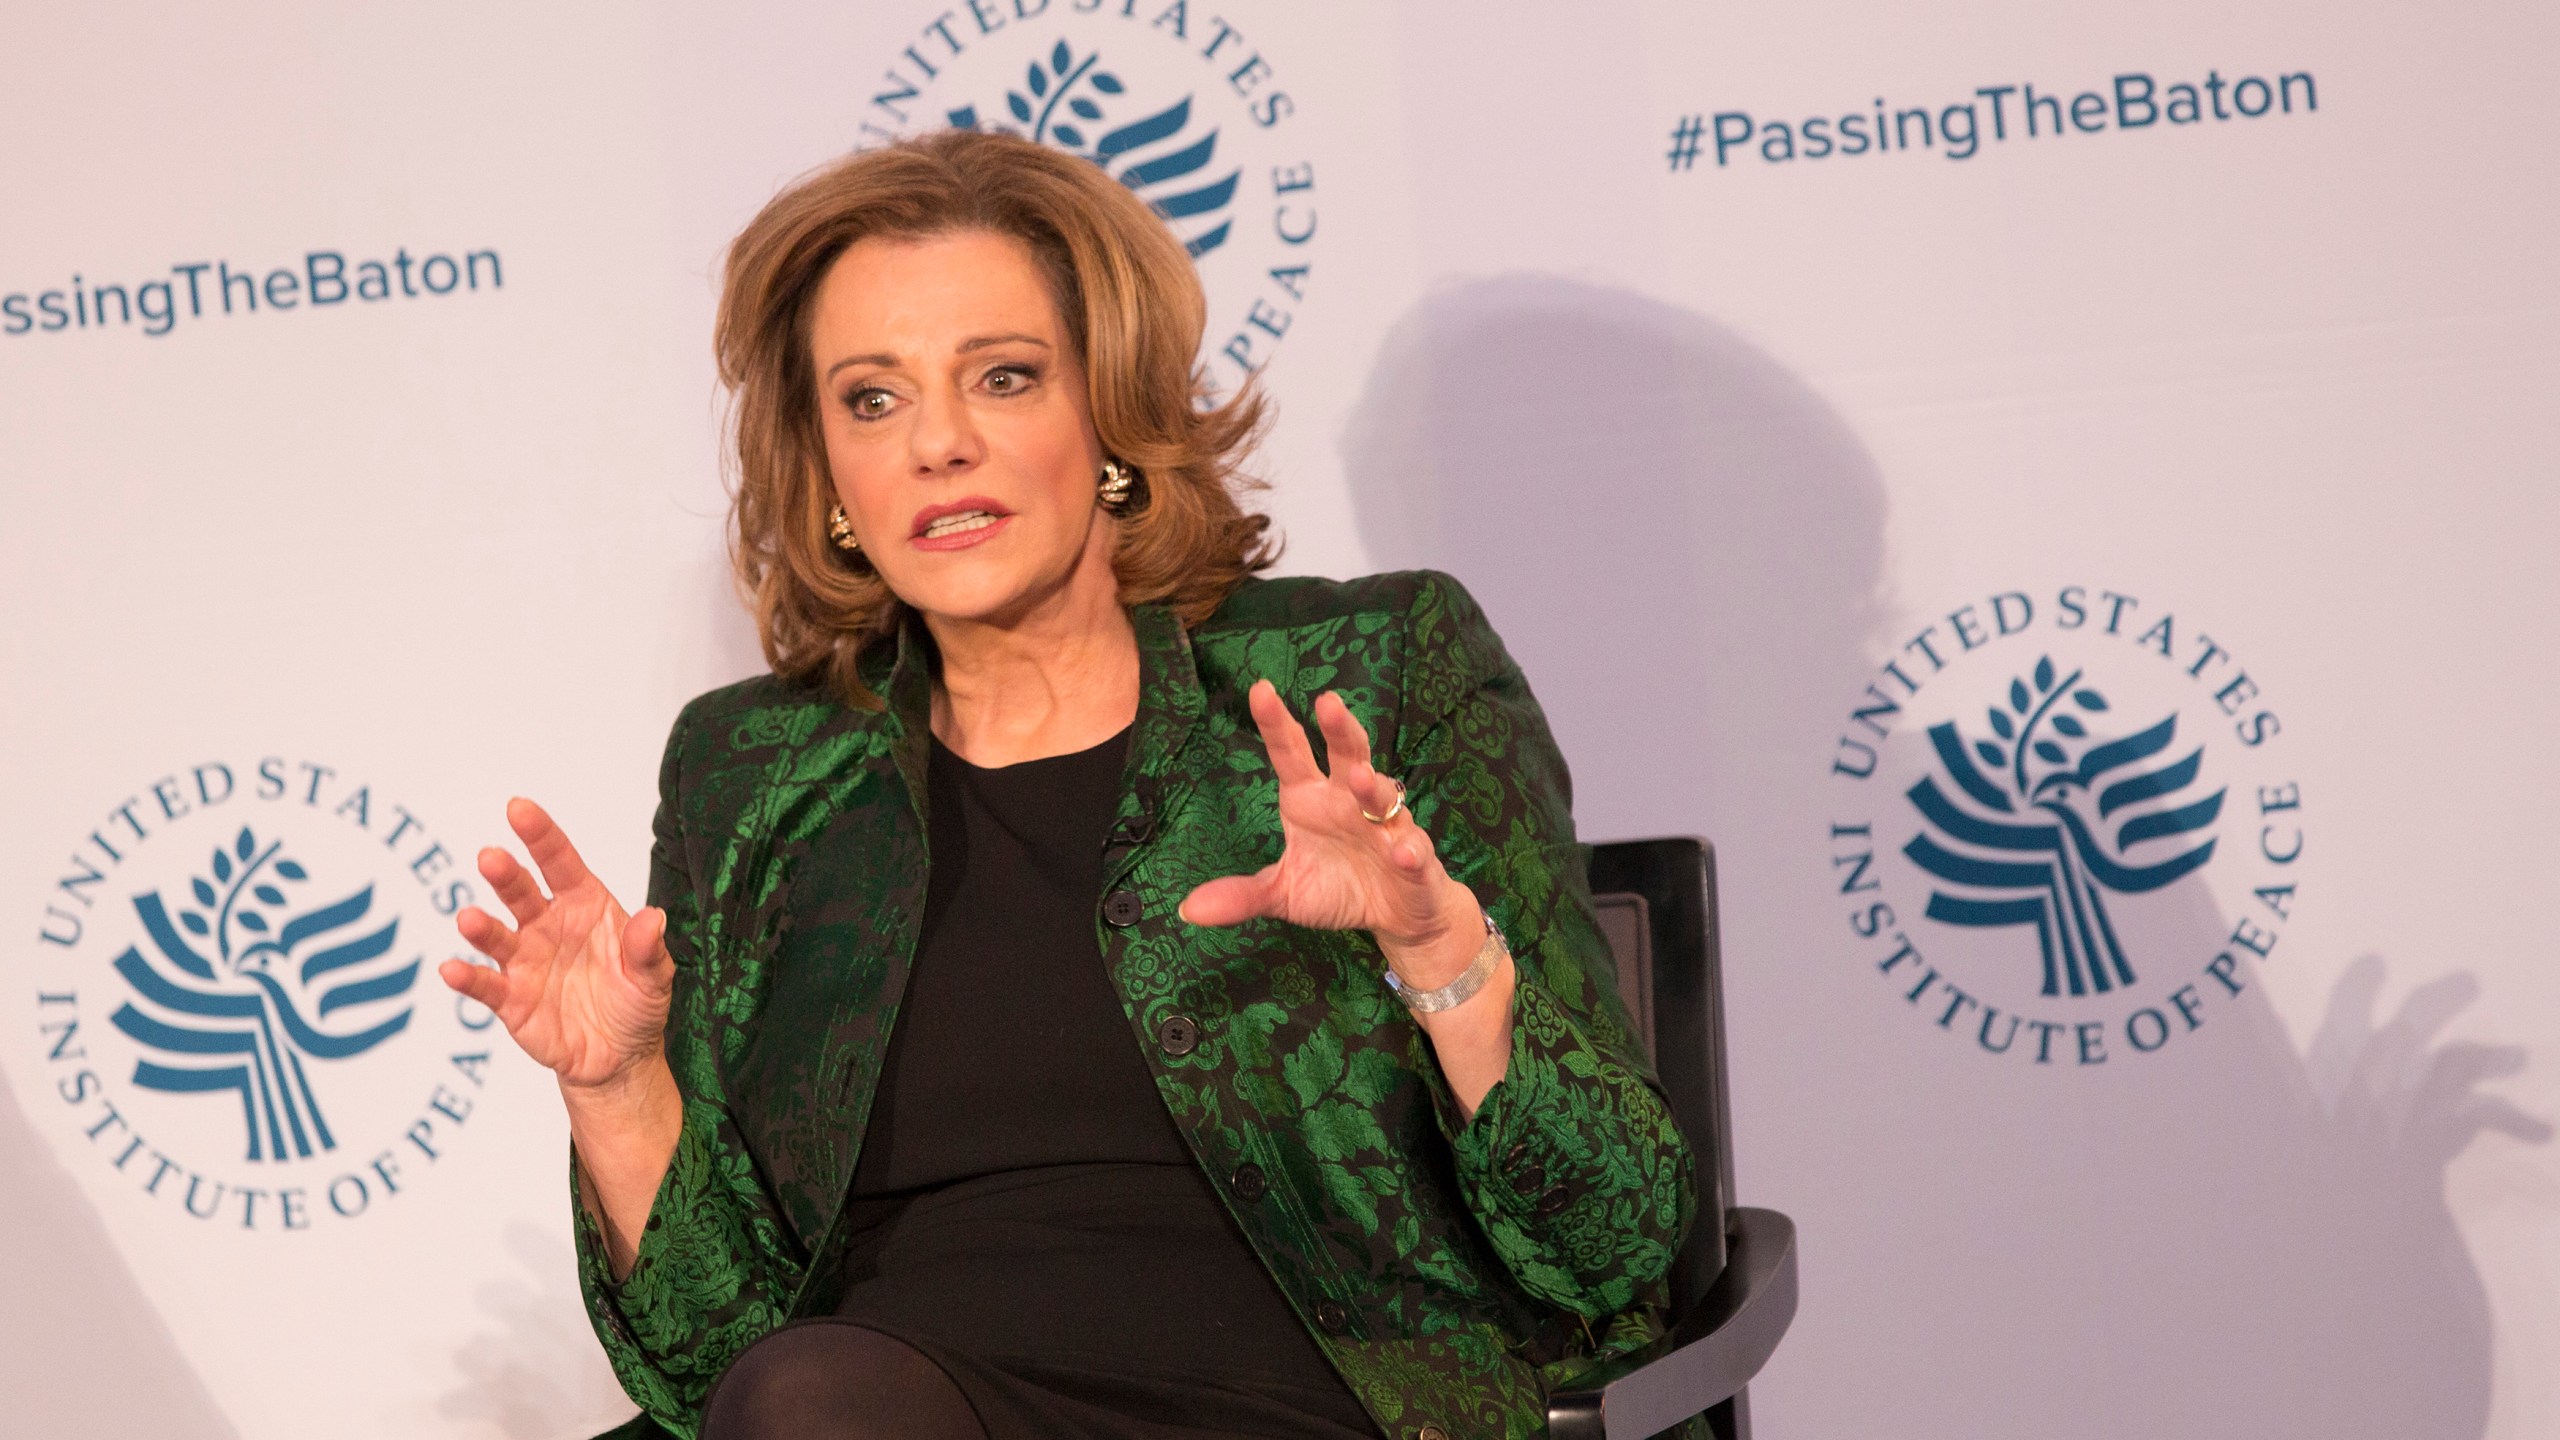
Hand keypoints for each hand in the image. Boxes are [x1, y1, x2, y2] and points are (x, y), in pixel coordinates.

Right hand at [438, 797, 674, 1094]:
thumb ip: (647, 949)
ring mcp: (525, 960)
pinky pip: (485, 985)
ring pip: (497, 936)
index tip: (518, 808)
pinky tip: (452, 969)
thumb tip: (652, 918)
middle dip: (505, 874)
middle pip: (521, 892)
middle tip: (491, 857)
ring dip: (481, 926)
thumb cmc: (636, 1002)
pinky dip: (467, 978)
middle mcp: (547, 925)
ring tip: (470, 919)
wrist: (619, 1057)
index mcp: (584, 906)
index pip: (559, 863)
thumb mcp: (654, 977)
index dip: (540, 835)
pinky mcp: (510, 1000)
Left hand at [1179, 681, 1480, 983]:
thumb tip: (1188, 909)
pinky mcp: (1415, 860)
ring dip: (1371, 785)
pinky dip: (1410, 848)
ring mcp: (1386, 827)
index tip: (1260, 689)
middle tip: (1328, 703)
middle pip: (1347, 755)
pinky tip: (1402, 850)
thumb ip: (1242, 894)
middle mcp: (1349, 802)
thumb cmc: (1337, 888)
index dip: (1276, 723)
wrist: (1395, 916)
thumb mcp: (1284, 893)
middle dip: (1339, 730)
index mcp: (1311, 800)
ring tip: (1357, 777)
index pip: (1291, 754)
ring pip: (1382, 796)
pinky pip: (1415, 850)